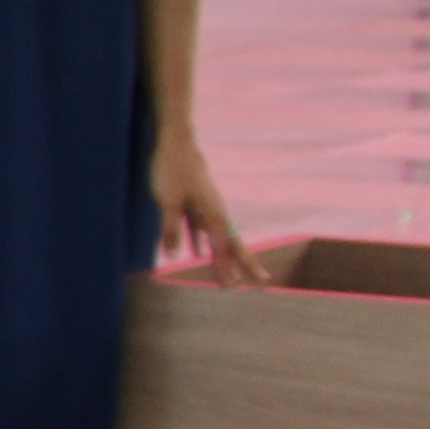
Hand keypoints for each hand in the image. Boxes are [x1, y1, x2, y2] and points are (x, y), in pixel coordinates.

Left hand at [147, 129, 246, 278]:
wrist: (176, 143)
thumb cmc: (172, 169)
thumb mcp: (168, 201)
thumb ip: (171, 230)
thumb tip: (175, 257)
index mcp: (213, 213)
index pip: (224, 247)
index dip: (228, 267)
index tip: (236, 286)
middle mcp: (215, 212)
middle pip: (231, 244)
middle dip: (243, 264)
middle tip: (260, 283)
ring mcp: (205, 207)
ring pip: (217, 238)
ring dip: (223, 257)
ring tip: (231, 276)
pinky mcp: (192, 203)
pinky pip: (199, 228)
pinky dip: (199, 243)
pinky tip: (196, 255)